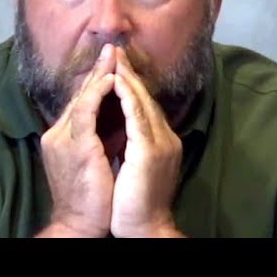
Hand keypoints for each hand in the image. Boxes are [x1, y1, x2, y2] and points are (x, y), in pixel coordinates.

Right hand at [38, 44, 116, 237]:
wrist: (79, 223)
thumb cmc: (90, 196)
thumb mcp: (92, 161)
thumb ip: (99, 138)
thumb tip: (116, 119)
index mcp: (62, 137)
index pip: (81, 103)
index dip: (96, 82)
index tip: (111, 64)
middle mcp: (58, 133)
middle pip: (80, 95)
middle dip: (97, 70)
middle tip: (112, 48)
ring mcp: (64, 138)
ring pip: (82, 98)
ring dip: (99, 74)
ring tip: (113, 55)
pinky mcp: (75, 146)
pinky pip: (86, 111)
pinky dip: (98, 93)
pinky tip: (110, 79)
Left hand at [110, 47, 183, 237]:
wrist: (143, 227)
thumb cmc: (133, 201)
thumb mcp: (131, 165)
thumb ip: (128, 143)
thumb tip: (116, 126)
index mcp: (156, 140)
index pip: (140, 104)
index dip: (128, 83)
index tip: (115, 64)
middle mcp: (162, 137)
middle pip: (143, 96)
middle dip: (127, 72)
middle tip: (115, 49)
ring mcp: (158, 143)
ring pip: (141, 101)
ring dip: (127, 77)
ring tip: (115, 57)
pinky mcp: (149, 151)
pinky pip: (137, 116)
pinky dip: (128, 96)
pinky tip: (118, 81)